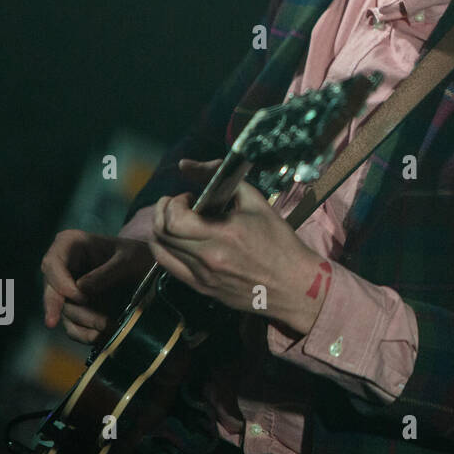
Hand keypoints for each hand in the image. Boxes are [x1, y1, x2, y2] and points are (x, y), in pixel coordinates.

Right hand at [40, 229, 152, 342]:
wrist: (150, 270)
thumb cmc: (139, 256)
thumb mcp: (130, 259)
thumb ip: (108, 272)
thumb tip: (80, 288)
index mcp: (71, 244)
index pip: (52, 264)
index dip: (60, 282)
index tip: (79, 297)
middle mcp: (64, 267)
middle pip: (51, 291)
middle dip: (64, 309)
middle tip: (63, 325)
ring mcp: (68, 290)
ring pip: (65, 311)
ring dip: (84, 322)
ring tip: (109, 327)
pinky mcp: (77, 309)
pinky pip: (73, 326)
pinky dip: (85, 334)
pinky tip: (101, 337)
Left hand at [148, 158, 325, 335]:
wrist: (293, 284)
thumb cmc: (279, 241)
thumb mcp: (256, 202)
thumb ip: (221, 178)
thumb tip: (186, 165)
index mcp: (224, 234)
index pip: (174, 219)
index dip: (174, 203)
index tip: (189, 197)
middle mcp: (209, 258)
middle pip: (161, 234)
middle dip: (163, 212)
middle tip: (177, 205)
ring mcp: (202, 277)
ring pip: (160, 250)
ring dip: (162, 230)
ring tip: (178, 221)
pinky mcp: (201, 289)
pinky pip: (168, 268)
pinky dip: (165, 249)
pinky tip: (179, 241)